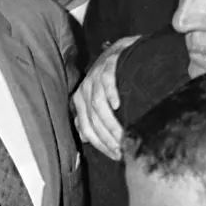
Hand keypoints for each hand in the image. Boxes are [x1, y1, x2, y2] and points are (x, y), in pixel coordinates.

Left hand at [71, 35, 139, 159]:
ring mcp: (96, 75)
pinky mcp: (109, 63)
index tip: (117, 155)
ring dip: (111, 123)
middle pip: (93, 119)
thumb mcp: (99, 98)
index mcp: (81, 99)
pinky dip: (110, 94)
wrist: (124, 50)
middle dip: (108, 138)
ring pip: (98, 104)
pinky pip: (106, 81)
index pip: (86, 128)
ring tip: (124, 136)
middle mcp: (85, 88)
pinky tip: (118, 105)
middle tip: (124, 149)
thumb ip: (90, 116)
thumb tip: (85, 138)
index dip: (100, 145)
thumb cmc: (112, 79)